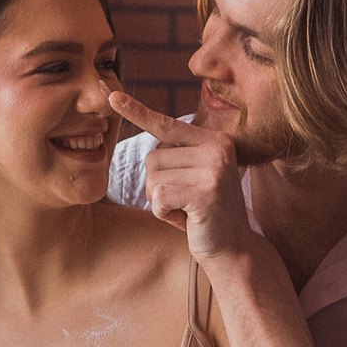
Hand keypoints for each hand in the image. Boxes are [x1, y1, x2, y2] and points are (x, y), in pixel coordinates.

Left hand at [108, 85, 261, 265]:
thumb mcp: (196, 176)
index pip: (167, 124)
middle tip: (185, 203)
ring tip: (186, 211)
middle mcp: (218, 149)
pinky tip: (186, 220)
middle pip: (153, 158)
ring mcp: (214, 169)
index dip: (137, 112)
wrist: (234, 250)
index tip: (112, 97)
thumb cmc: (206, 214)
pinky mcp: (206, 193)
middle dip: (158, 187)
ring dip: (161, 202)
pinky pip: (159, 196)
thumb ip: (179, 154)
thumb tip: (144, 125)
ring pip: (152, 178)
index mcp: (216, 140)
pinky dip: (163, 213)